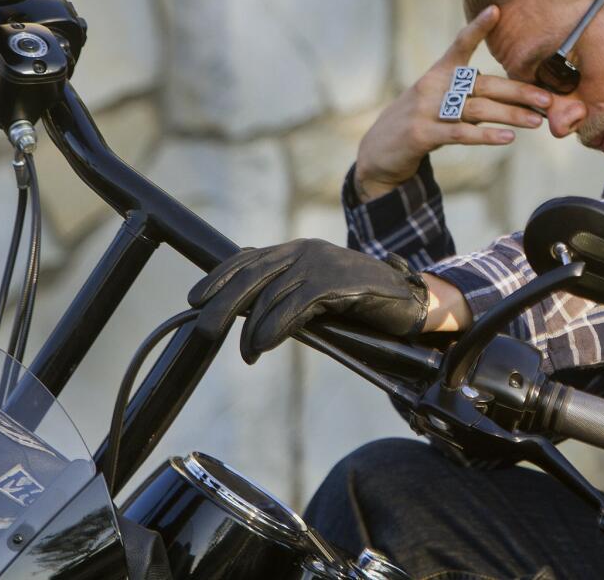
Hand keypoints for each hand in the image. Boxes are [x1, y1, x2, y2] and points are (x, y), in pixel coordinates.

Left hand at [187, 240, 429, 363]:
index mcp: (298, 249)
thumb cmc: (363, 301)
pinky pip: (293, 306)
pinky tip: (264, 344)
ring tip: (246, 353)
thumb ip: (290, 294)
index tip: (195, 298)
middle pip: (251, 275)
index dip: (219, 277)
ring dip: (251, 329)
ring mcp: (319, 263)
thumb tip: (251, 315)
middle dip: (222, 304)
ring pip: (269, 295)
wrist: (408, 299)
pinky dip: (274, 328)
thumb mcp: (319, 293)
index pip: (248, 258)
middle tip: (205, 330)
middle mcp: (305, 250)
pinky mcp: (334, 281)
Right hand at [353, 5, 552, 198]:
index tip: (496, 10)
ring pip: (477, 109)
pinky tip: (507, 138)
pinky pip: (460, 133)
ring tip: (537, 121)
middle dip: (518, 91)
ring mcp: (426, 110)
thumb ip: (470, 95)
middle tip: (547, 98)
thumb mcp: (439, 100)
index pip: (459, 45)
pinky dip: (485, 135)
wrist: (380, 150)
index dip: (477, 28)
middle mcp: (432, 86)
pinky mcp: (422, 134)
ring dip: (510, 115)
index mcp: (438, 74)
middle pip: (482, 85)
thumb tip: (515, 95)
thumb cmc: (421, 121)